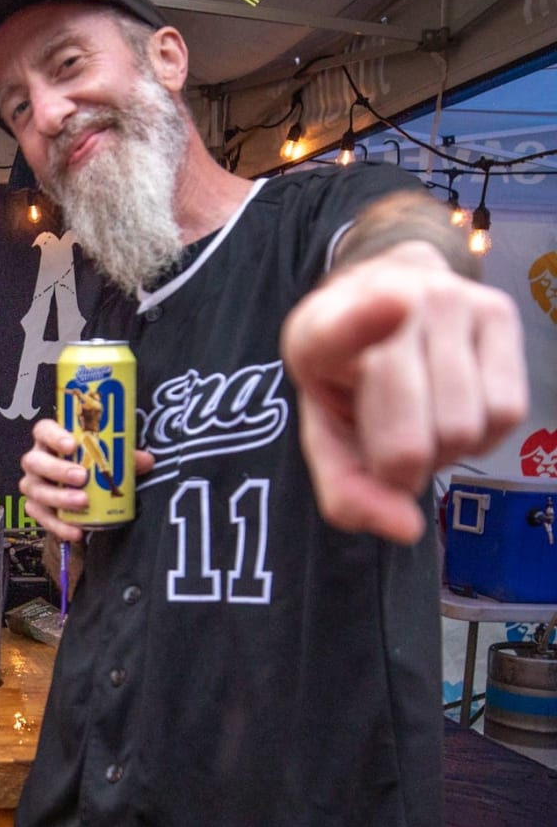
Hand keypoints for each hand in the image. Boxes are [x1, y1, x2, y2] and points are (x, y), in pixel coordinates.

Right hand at [19, 418, 153, 541]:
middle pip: (35, 461)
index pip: (44, 430)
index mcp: (51, 440)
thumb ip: (124, 456)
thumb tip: (145, 460)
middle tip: (82, 477)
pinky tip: (76, 530)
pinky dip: (58, 525)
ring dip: (59, 497)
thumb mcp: (108, 457)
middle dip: (58, 469)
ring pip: (36, 490)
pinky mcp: (36, 507)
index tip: (72, 444)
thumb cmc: (90, 466)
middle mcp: (37, 460)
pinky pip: (41, 517)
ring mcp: (34, 484)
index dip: (54, 436)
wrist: (82, 493)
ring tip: (82, 501)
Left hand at [281, 241, 527, 543]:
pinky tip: (454, 408)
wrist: (378, 298)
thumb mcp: (325, 433)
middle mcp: (388, 300)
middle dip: (403, 467)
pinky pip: (506, 411)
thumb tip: (406, 528)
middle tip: (387, 440)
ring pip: (466, 428)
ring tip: (420, 417)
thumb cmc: (346, 379)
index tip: (396, 305)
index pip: (343, 328)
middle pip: (416, 438)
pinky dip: (482, 434)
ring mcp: (449, 300)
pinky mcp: (498, 310)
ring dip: (445, 450)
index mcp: (320, 333)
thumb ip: (347, 490)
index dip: (366, 320)